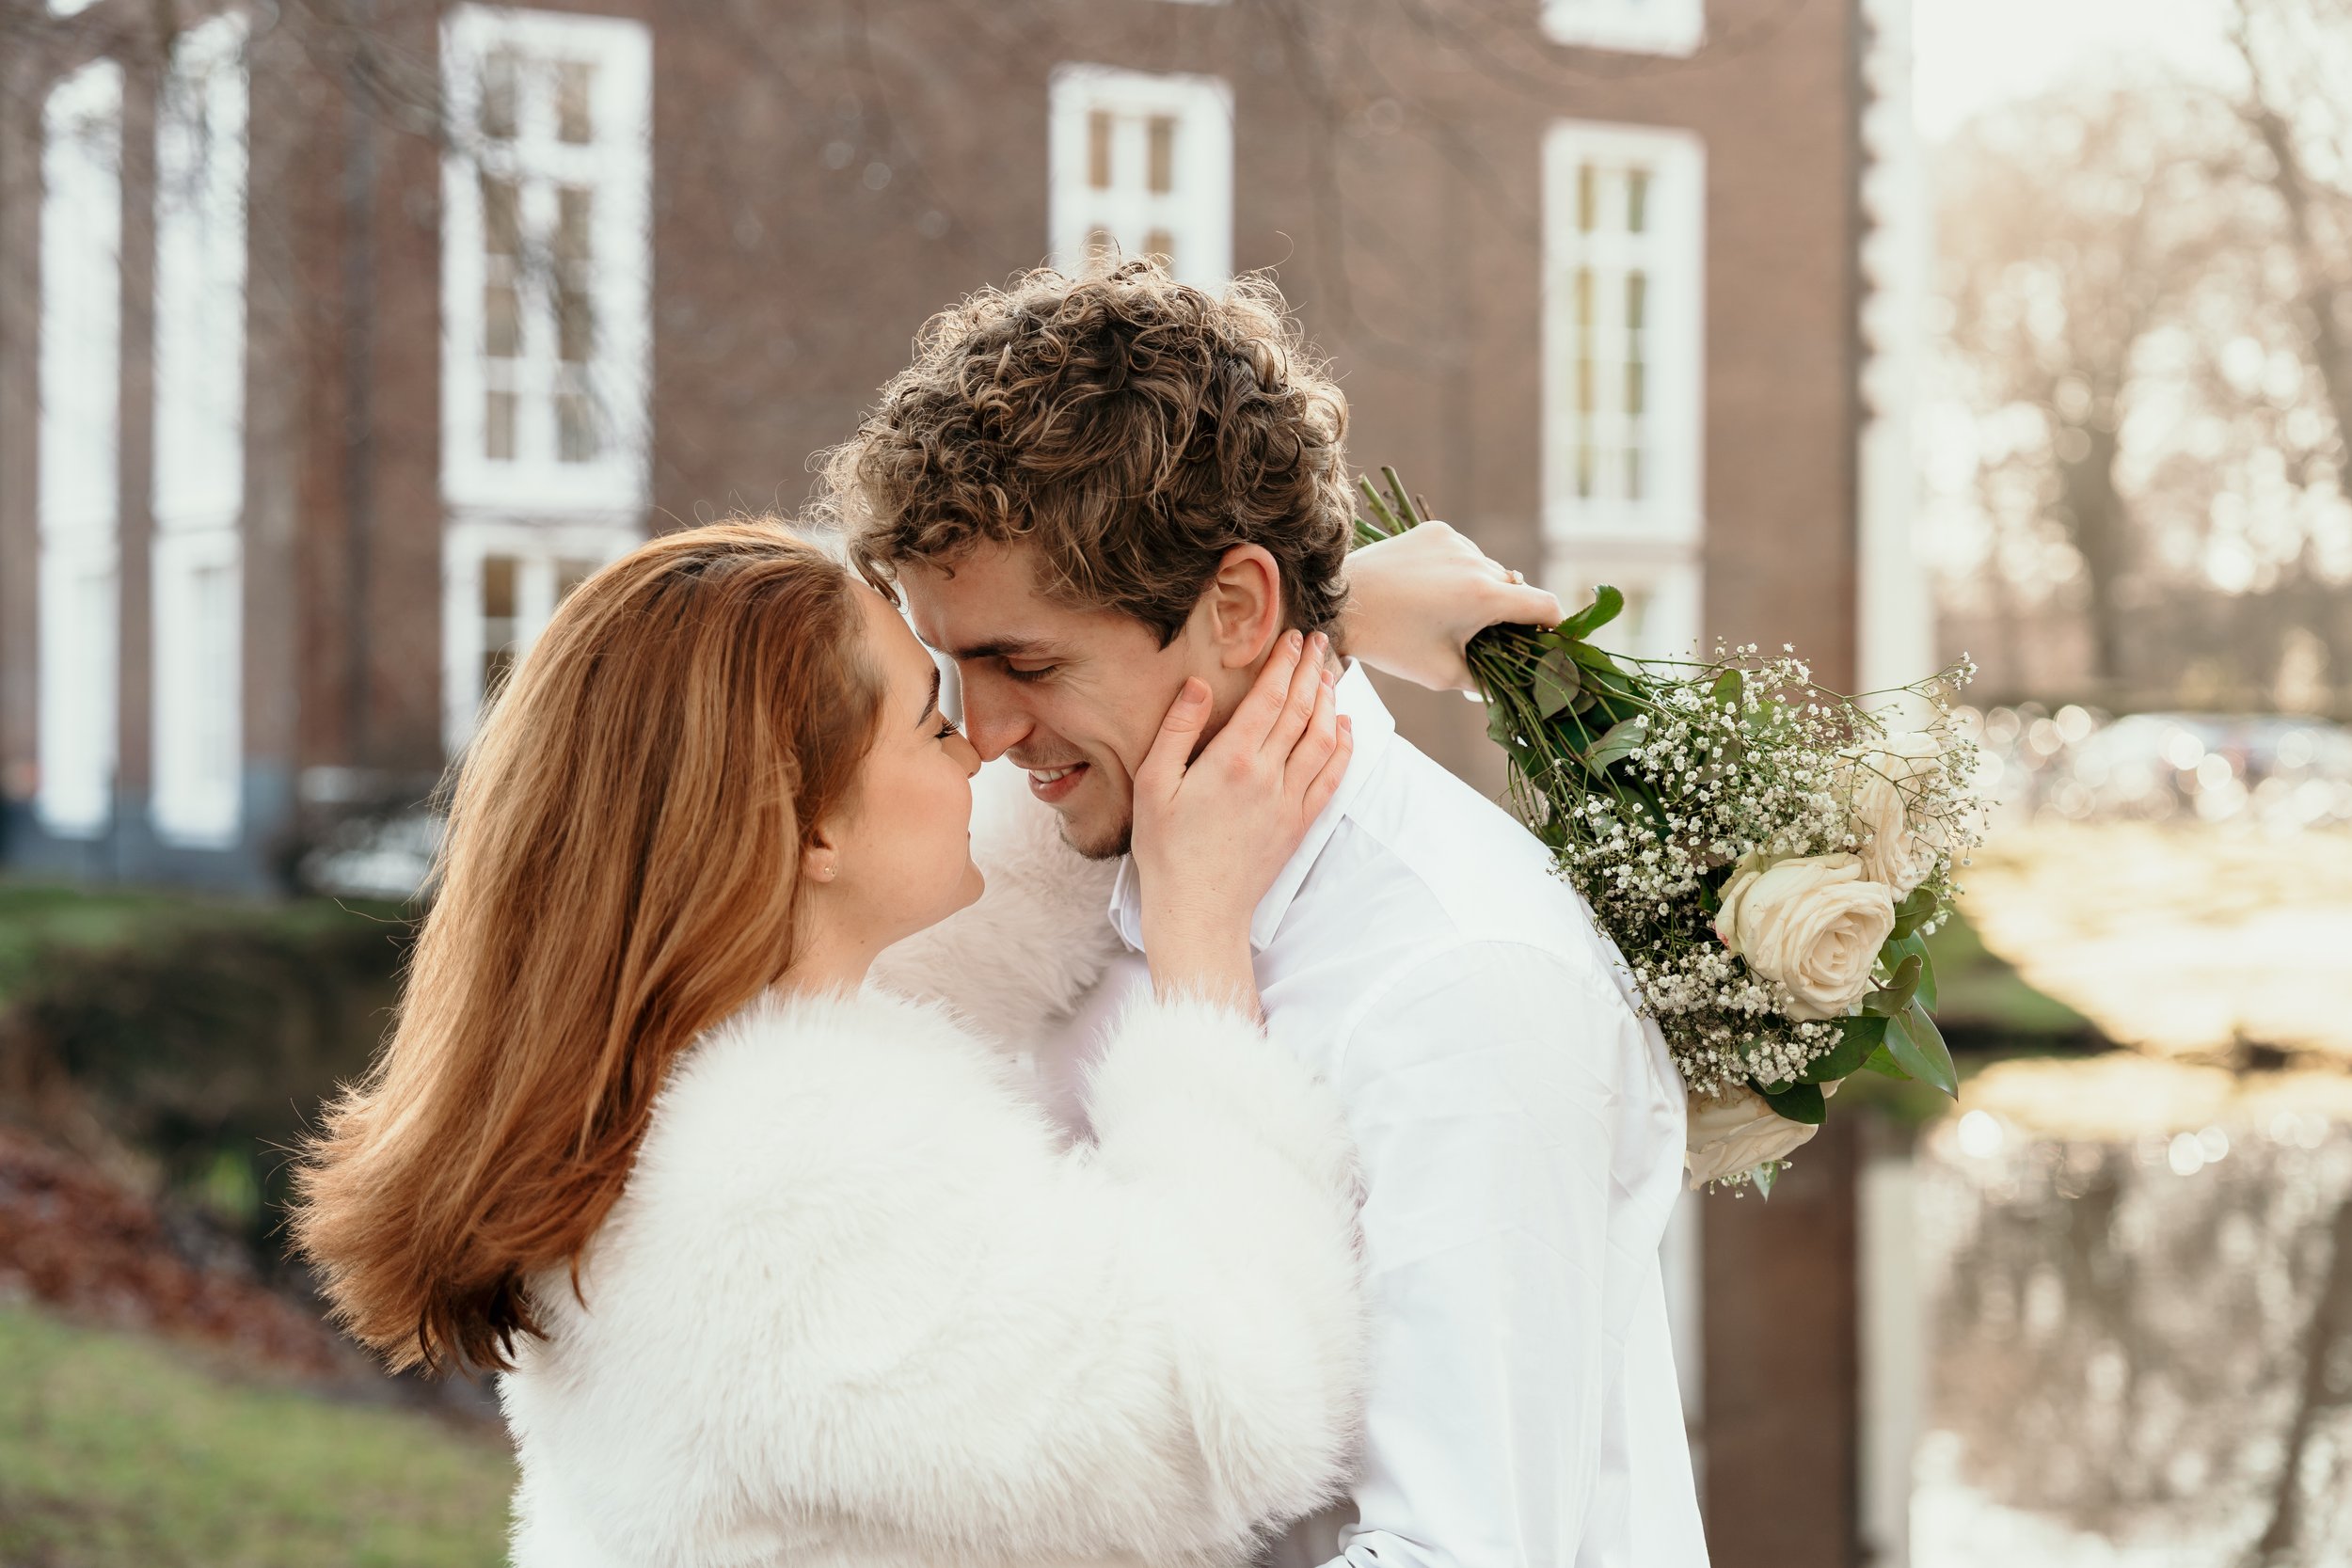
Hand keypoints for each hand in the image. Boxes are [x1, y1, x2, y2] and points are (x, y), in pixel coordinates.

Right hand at [1130, 630, 1353, 1011]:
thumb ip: (1176, 730)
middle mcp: (1269, 776)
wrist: (1199, 909)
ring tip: (1331, 675)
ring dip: (1331, 701)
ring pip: (1324, 739)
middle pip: (1302, 710)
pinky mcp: (1300, 824)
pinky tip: (1345, 727)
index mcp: (1231, 760)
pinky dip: (1344, 747)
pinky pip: (1333, 777)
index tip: (1294, 638)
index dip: (1285, 663)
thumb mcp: (1153, 784)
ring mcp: (1290, 801)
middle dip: (1314, 670)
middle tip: (1321, 642)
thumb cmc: (1166, 849)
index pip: (1270, 697)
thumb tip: (1198, 685)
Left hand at [1337, 521, 1563, 691]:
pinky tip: (1431, 590)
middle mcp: (1476, 561)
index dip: (1553, 627)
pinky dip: (1459, 572)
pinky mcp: (1435, 530)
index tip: (1547, 641)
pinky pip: (1464, 554)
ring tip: (1447, 613)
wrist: (1339, 604)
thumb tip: (1514, 684)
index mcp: (1484, 596)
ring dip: (1482, 591)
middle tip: (1485, 638)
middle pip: (1515, 590)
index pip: (1546, 605)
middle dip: (1508, 614)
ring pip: (1488, 570)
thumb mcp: (1443, 673)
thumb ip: (1487, 679)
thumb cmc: (1391, 644)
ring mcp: (1455, 541)